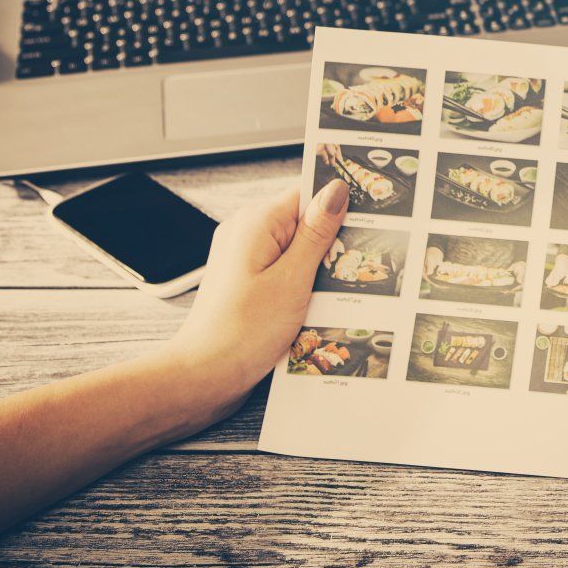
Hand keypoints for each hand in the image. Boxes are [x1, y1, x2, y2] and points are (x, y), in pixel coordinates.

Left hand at [158, 178, 347, 425]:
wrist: (202, 378)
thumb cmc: (240, 333)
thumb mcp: (292, 280)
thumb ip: (316, 233)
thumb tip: (337, 190)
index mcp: (256, 222)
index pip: (309, 193)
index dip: (339, 208)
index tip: (366, 225)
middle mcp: (246, 232)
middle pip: (305, 220)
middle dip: (330, 243)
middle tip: (341, 272)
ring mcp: (245, 256)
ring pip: (297, 248)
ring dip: (316, 269)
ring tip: (320, 296)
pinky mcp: (247, 279)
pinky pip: (284, 268)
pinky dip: (301, 283)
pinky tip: (308, 306)